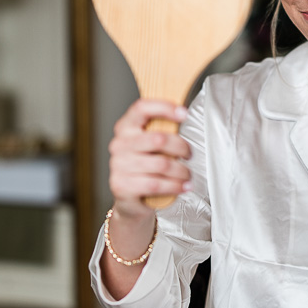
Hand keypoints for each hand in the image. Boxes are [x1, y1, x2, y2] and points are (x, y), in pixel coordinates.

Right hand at [108, 98, 191, 218]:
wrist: (129, 199)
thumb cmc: (144, 167)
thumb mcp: (150, 146)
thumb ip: (162, 130)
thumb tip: (184, 116)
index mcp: (125, 127)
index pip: (142, 108)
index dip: (165, 107)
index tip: (184, 114)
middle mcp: (119, 144)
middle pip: (158, 139)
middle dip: (181, 147)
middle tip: (188, 154)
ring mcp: (119, 166)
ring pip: (162, 164)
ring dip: (181, 171)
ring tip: (187, 175)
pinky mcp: (122, 186)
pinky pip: (156, 184)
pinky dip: (175, 186)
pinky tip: (182, 187)